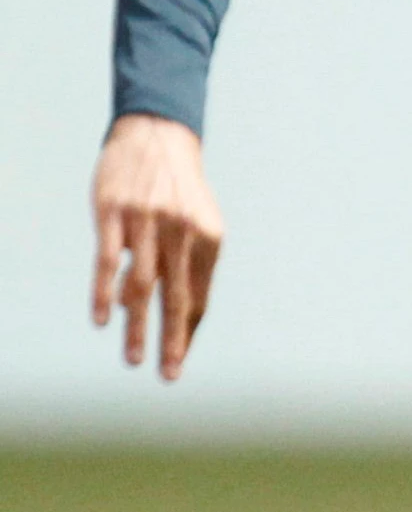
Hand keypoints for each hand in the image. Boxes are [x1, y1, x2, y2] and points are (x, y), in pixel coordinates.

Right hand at [91, 114, 223, 379]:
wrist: (157, 135)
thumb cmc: (177, 189)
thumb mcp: (195, 223)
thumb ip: (181, 265)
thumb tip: (141, 307)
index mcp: (210, 239)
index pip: (198, 298)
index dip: (187, 332)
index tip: (177, 362)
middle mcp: (183, 232)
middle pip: (177, 298)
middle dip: (172, 342)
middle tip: (168, 376)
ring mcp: (148, 222)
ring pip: (142, 285)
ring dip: (139, 326)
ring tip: (135, 359)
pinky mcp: (114, 212)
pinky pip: (109, 259)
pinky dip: (105, 291)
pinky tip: (102, 318)